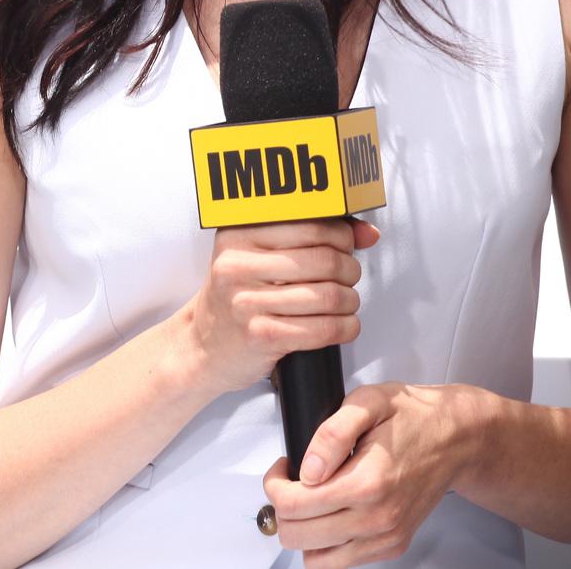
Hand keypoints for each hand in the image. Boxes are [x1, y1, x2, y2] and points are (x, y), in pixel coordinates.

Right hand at [182, 218, 378, 394]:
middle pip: (325, 260)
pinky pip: (323, 330)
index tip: (344, 247)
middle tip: (347, 277)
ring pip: (329, 296)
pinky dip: (345, 328)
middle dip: (350, 270)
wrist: (202, 345)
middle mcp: (237, 265)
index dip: (341, 236)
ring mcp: (246, 302)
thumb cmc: (237, 297)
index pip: (311, 224)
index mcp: (238, 234)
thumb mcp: (259, 256)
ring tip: (345, 303)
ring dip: (350, 302)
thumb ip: (311, 236)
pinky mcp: (260, 336)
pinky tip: (343, 325)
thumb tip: (367, 233)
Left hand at [263, 382, 479, 566]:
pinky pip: (343, 563)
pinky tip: (330, 514)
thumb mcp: (368, 402)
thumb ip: (332, 433)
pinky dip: (327, 545)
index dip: (274, 484)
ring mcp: (386, 537)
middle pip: (297, 537)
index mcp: (366, 483)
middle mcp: (377, 519)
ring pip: (317, 561)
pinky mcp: (393, 546)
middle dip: (283, 509)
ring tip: (309, 501)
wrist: (456, 439)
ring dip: (303, 532)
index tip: (282, 467)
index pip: (292, 506)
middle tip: (291, 483)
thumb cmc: (413, 418)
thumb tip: (306, 468)